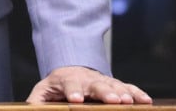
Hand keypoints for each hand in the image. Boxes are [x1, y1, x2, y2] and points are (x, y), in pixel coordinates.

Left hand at [27, 66, 152, 104]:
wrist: (72, 68)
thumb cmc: (57, 85)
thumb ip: (36, 102)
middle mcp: (87, 79)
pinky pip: (128, 88)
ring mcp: (102, 81)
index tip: (76, 100)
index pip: (70, 86)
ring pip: (114, 86)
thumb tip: (29, 109)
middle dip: (105, 93)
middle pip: (96, 85)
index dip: (73, 93)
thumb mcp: (42, 91)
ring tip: (129, 102)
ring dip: (123, 94)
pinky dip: (137, 93)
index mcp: (68, 81)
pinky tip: (146, 101)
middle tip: (113, 101)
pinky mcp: (114, 85)